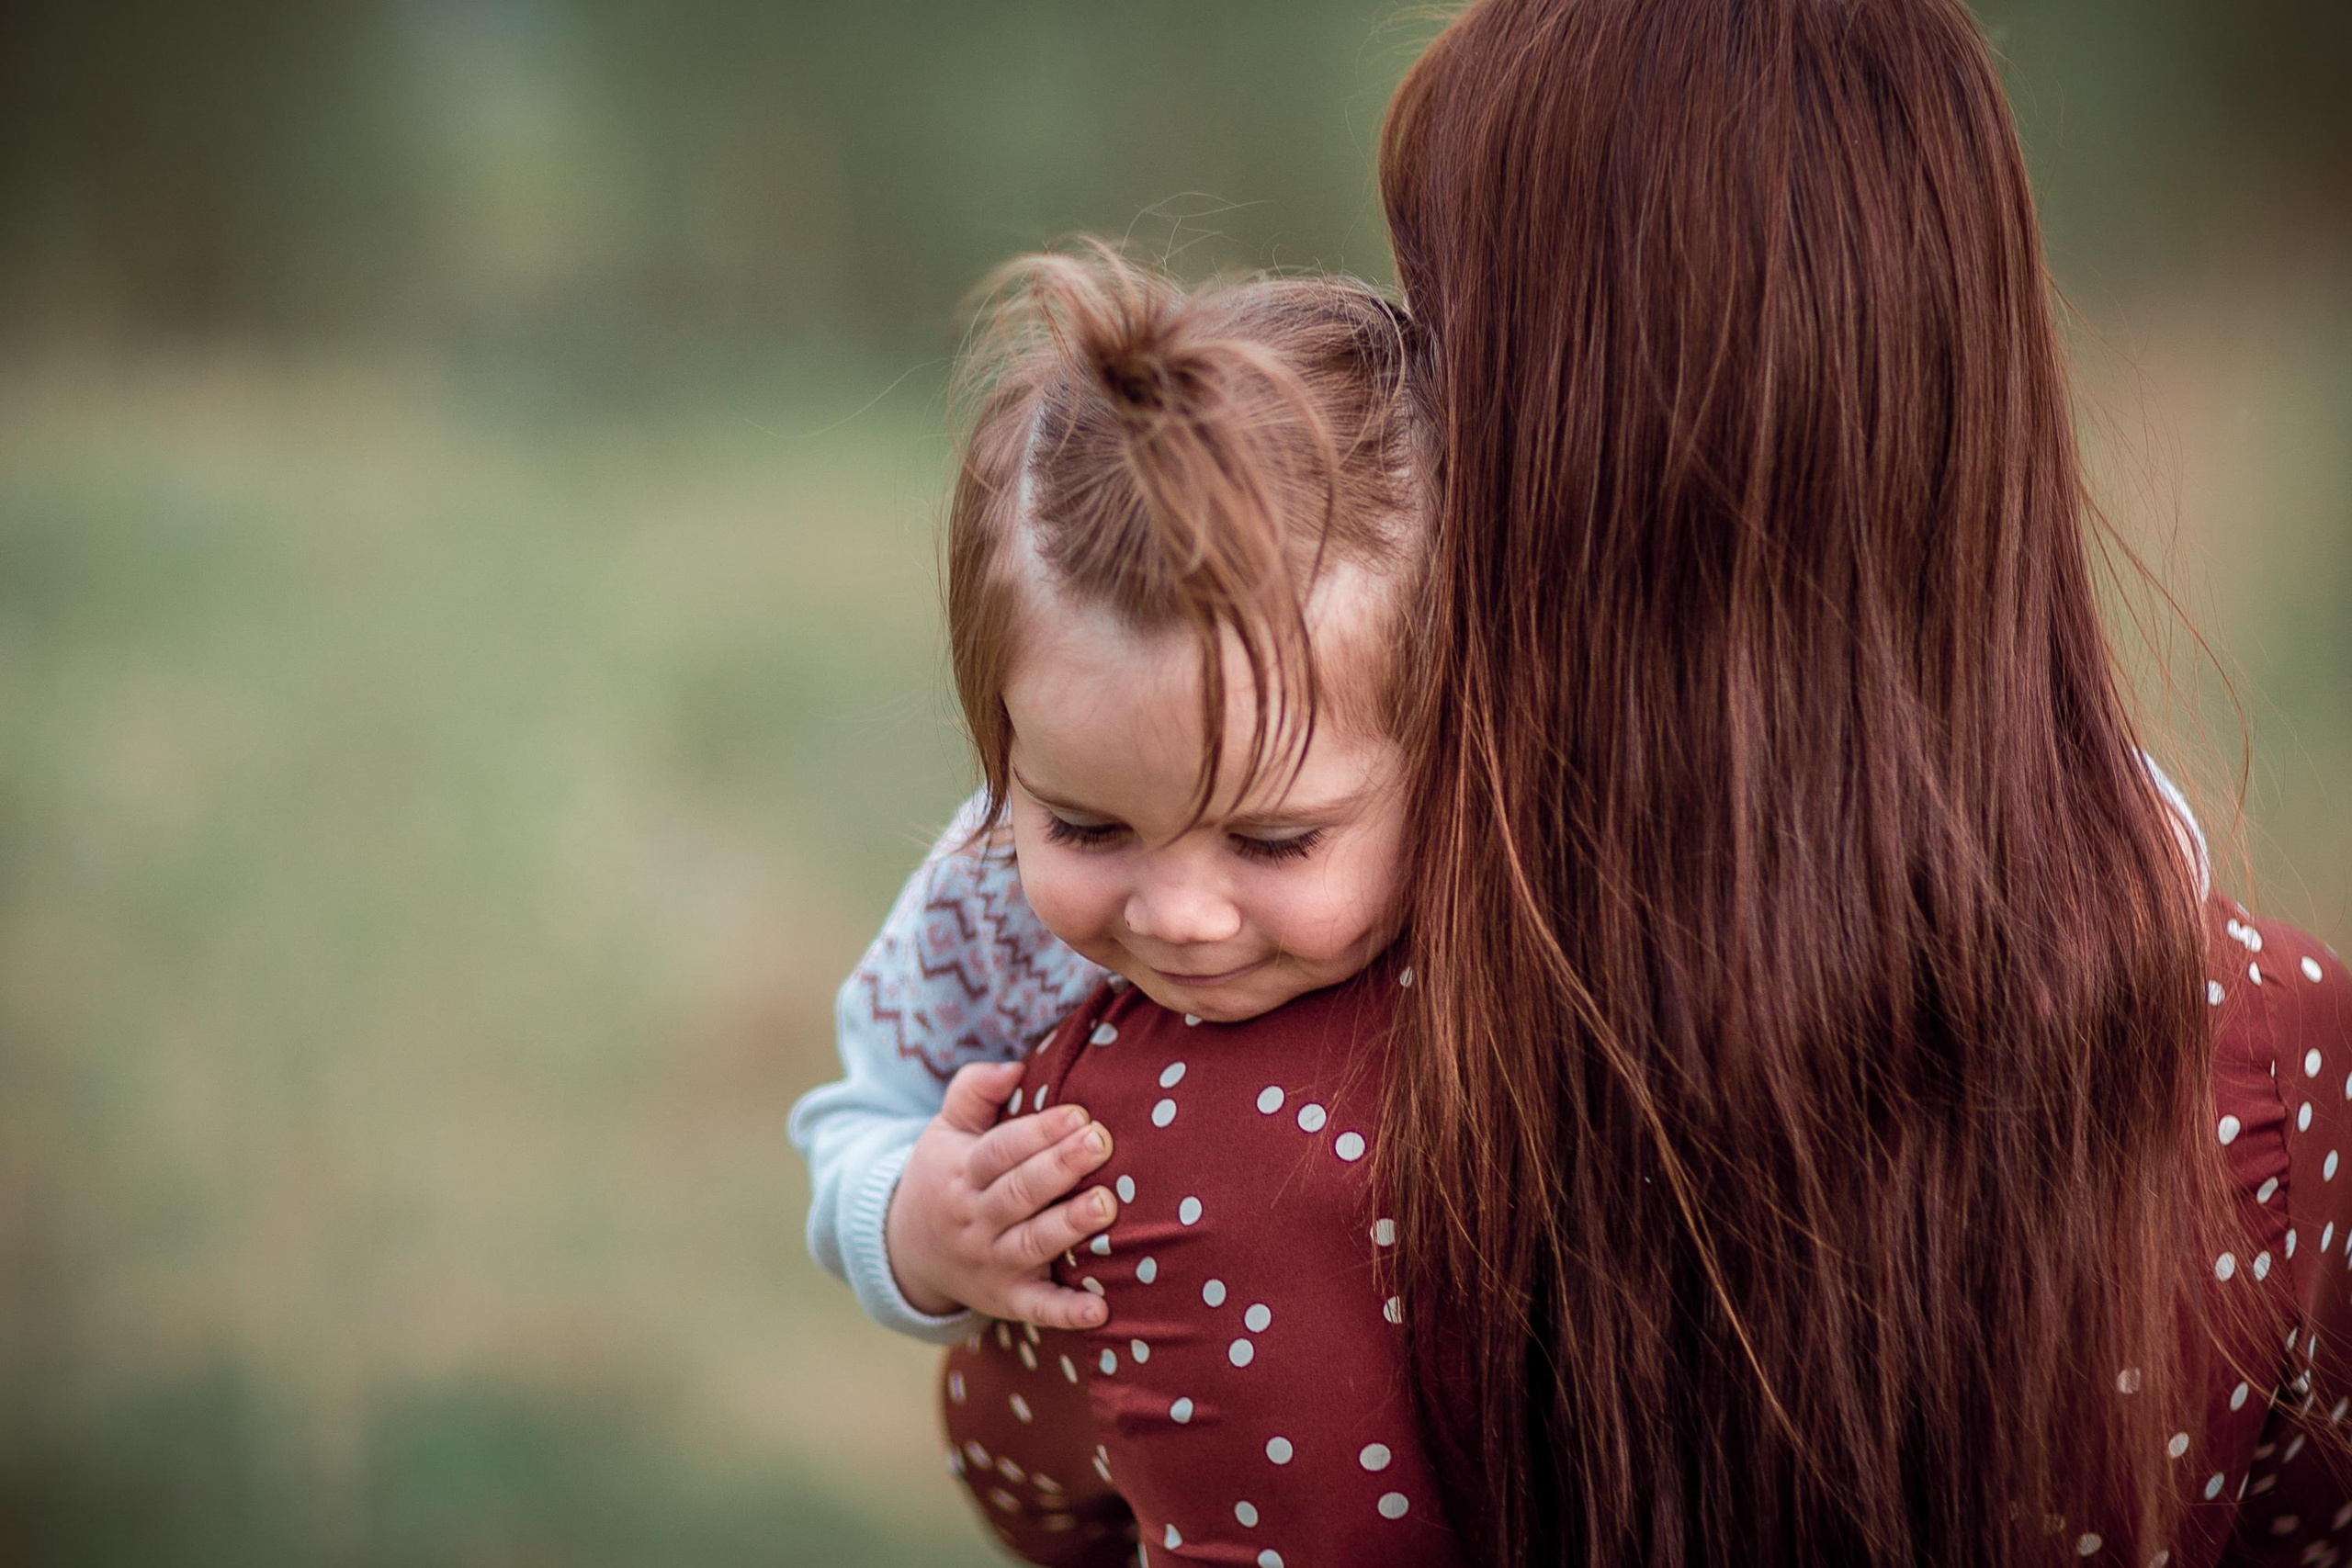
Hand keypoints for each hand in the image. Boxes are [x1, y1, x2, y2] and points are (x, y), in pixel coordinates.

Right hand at [885, 1060, 1118, 1328]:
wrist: (906, 1252)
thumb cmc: (944, 1177)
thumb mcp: (945, 1130)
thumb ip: (973, 1091)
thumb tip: (1013, 1067)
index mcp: (961, 1173)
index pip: (1000, 1151)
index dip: (1038, 1133)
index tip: (1079, 1114)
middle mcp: (975, 1220)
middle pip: (1018, 1193)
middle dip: (1059, 1168)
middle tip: (1101, 1144)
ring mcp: (990, 1262)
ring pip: (1030, 1244)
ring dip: (1067, 1227)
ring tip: (1105, 1206)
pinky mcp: (1006, 1300)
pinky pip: (1036, 1308)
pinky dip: (1066, 1312)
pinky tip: (1100, 1309)